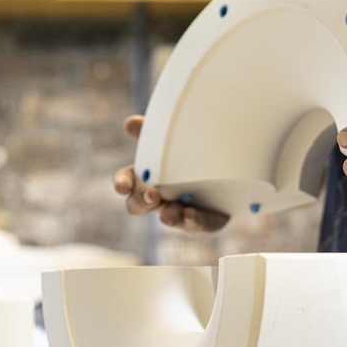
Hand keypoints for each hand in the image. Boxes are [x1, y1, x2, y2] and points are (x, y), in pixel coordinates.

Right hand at [113, 115, 228, 231]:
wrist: (226, 170)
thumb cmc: (187, 153)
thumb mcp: (170, 140)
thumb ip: (151, 132)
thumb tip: (130, 122)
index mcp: (145, 176)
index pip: (125, 181)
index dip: (121, 183)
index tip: (122, 186)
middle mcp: (158, 197)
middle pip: (138, 205)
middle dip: (143, 201)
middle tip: (153, 194)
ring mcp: (177, 210)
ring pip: (167, 217)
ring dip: (167, 215)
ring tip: (169, 214)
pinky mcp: (199, 220)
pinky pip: (195, 224)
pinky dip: (191, 220)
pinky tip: (191, 214)